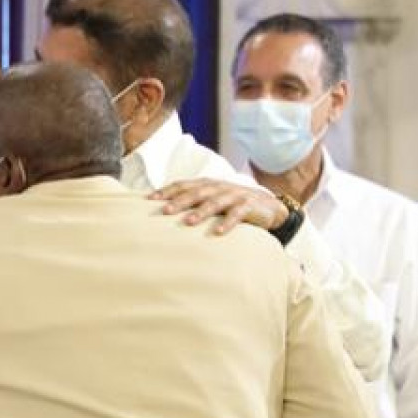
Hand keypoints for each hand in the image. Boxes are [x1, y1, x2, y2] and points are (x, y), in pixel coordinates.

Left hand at [150, 179, 288, 234]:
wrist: (268, 207)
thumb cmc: (232, 205)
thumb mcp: (212, 201)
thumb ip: (193, 203)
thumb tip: (163, 211)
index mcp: (206, 185)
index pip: (183, 185)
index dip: (166, 191)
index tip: (149, 199)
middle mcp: (218, 187)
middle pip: (196, 193)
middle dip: (179, 201)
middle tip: (165, 211)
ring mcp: (233, 196)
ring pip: (215, 202)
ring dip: (201, 212)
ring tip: (188, 222)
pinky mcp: (248, 206)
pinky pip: (237, 214)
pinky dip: (227, 222)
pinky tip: (219, 232)